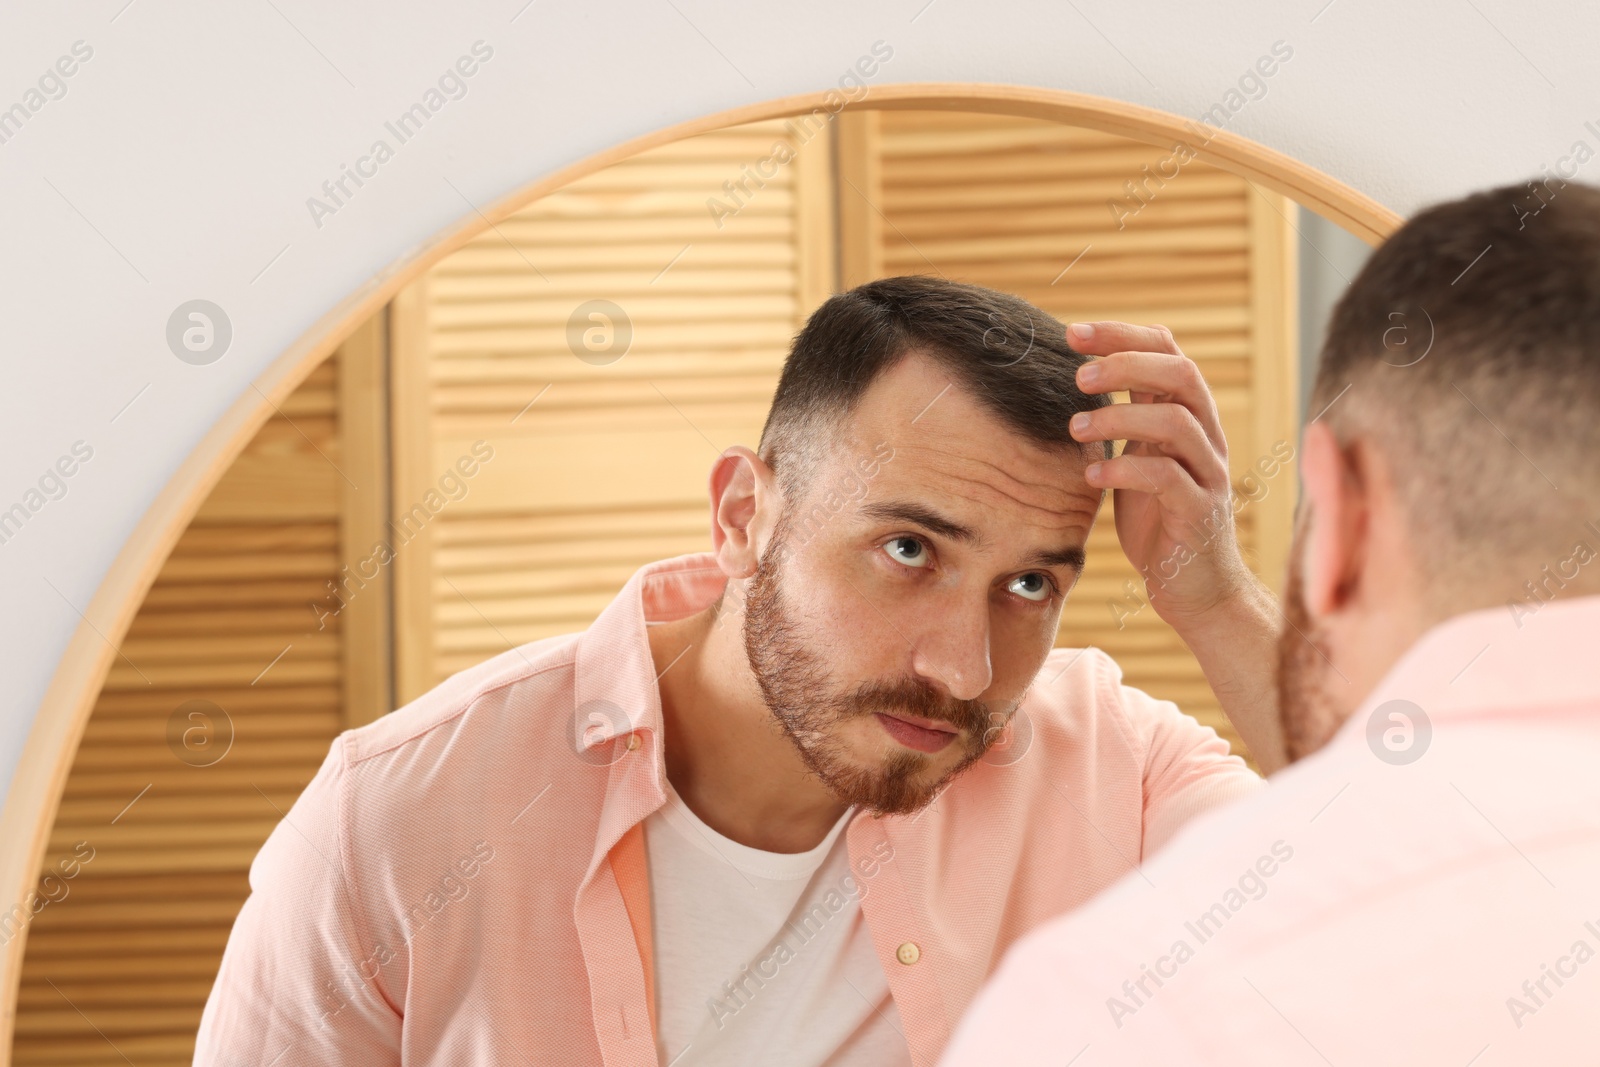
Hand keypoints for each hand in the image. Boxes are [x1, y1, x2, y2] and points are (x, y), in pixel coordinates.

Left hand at [1066, 321, 1256, 630]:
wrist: (1196, 589)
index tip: (1073, 333)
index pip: (1168, 353)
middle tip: (1078, 375)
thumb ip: (1127, 420)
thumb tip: (1084, 375)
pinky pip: (1168, 478)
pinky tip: (1092, 474)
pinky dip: (1125, 470)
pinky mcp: (1200, 512)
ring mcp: (1209, 474)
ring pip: (1176, 422)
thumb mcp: (1139, 460)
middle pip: (1181, 374)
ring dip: (1120, 418)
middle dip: (1126, 363)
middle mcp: (1207, 438)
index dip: (1123, 336)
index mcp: (1189, 417)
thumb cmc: (1160, 522)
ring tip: (1076, 428)